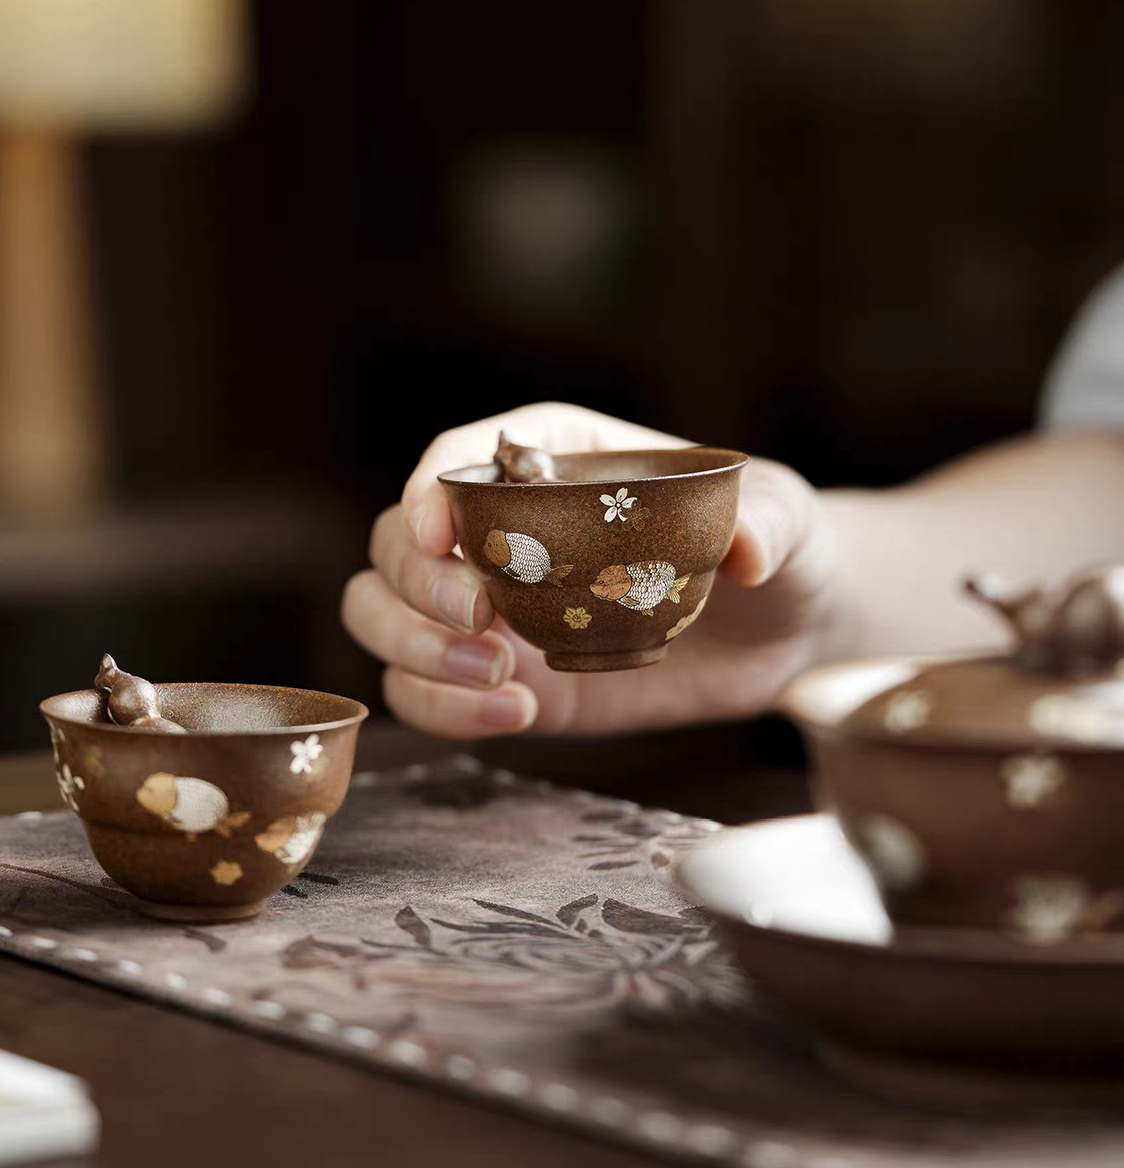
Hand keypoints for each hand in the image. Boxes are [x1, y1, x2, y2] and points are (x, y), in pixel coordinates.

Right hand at [342, 402, 846, 736]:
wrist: (779, 630)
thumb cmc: (776, 546)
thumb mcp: (788, 521)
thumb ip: (769, 523)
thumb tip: (744, 552)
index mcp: (554, 460)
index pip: (462, 455)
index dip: (430, 486)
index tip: (442, 532)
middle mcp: (502, 531)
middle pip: (395, 539)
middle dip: (414, 582)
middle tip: (483, 620)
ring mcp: (493, 608)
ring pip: (380, 612)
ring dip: (411, 646)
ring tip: (498, 676)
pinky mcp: (504, 676)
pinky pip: (424, 690)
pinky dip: (441, 708)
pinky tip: (513, 712)